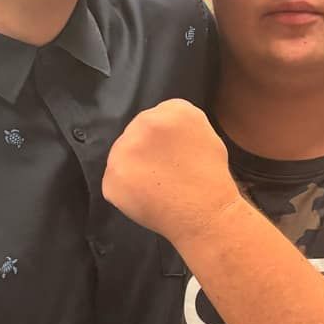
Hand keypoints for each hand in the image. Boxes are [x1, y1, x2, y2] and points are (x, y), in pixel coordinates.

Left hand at [103, 101, 242, 245]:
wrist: (206, 213)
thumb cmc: (211, 178)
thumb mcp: (207, 135)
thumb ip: (180, 125)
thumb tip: (161, 132)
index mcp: (173, 110)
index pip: (157, 116)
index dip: (163, 139)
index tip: (172, 154)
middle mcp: (146, 122)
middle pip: (135, 133)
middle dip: (145, 151)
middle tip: (162, 172)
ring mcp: (125, 149)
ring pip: (121, 155)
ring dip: (132, 168)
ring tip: (155, 187)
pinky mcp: (112, 176)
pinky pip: (113, 181)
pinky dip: (125, 191)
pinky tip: (145, 198)